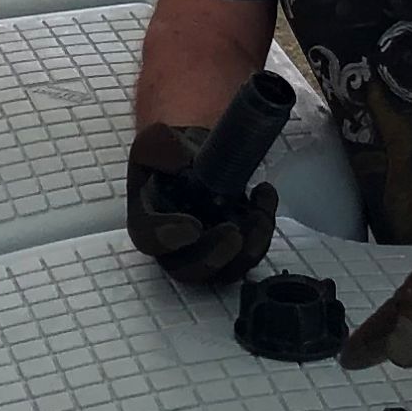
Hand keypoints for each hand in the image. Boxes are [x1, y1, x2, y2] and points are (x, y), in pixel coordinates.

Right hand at [123, 123, 275, 287]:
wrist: (196, 152)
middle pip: (188, 269)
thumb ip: (160, 149)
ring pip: (225, 270)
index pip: (150, 239)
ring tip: (260, 215)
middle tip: (233, 234)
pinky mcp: (235, 247)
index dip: (169, 238)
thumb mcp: (157, 140)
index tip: (192, 226)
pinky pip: (251, 254)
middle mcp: (174, 246)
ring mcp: (206, 250)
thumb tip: (183, 162)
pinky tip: (264, 195)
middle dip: (213, 256)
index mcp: (147, 220)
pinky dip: (264, 230)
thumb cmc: (171, 151)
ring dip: (248, 250)